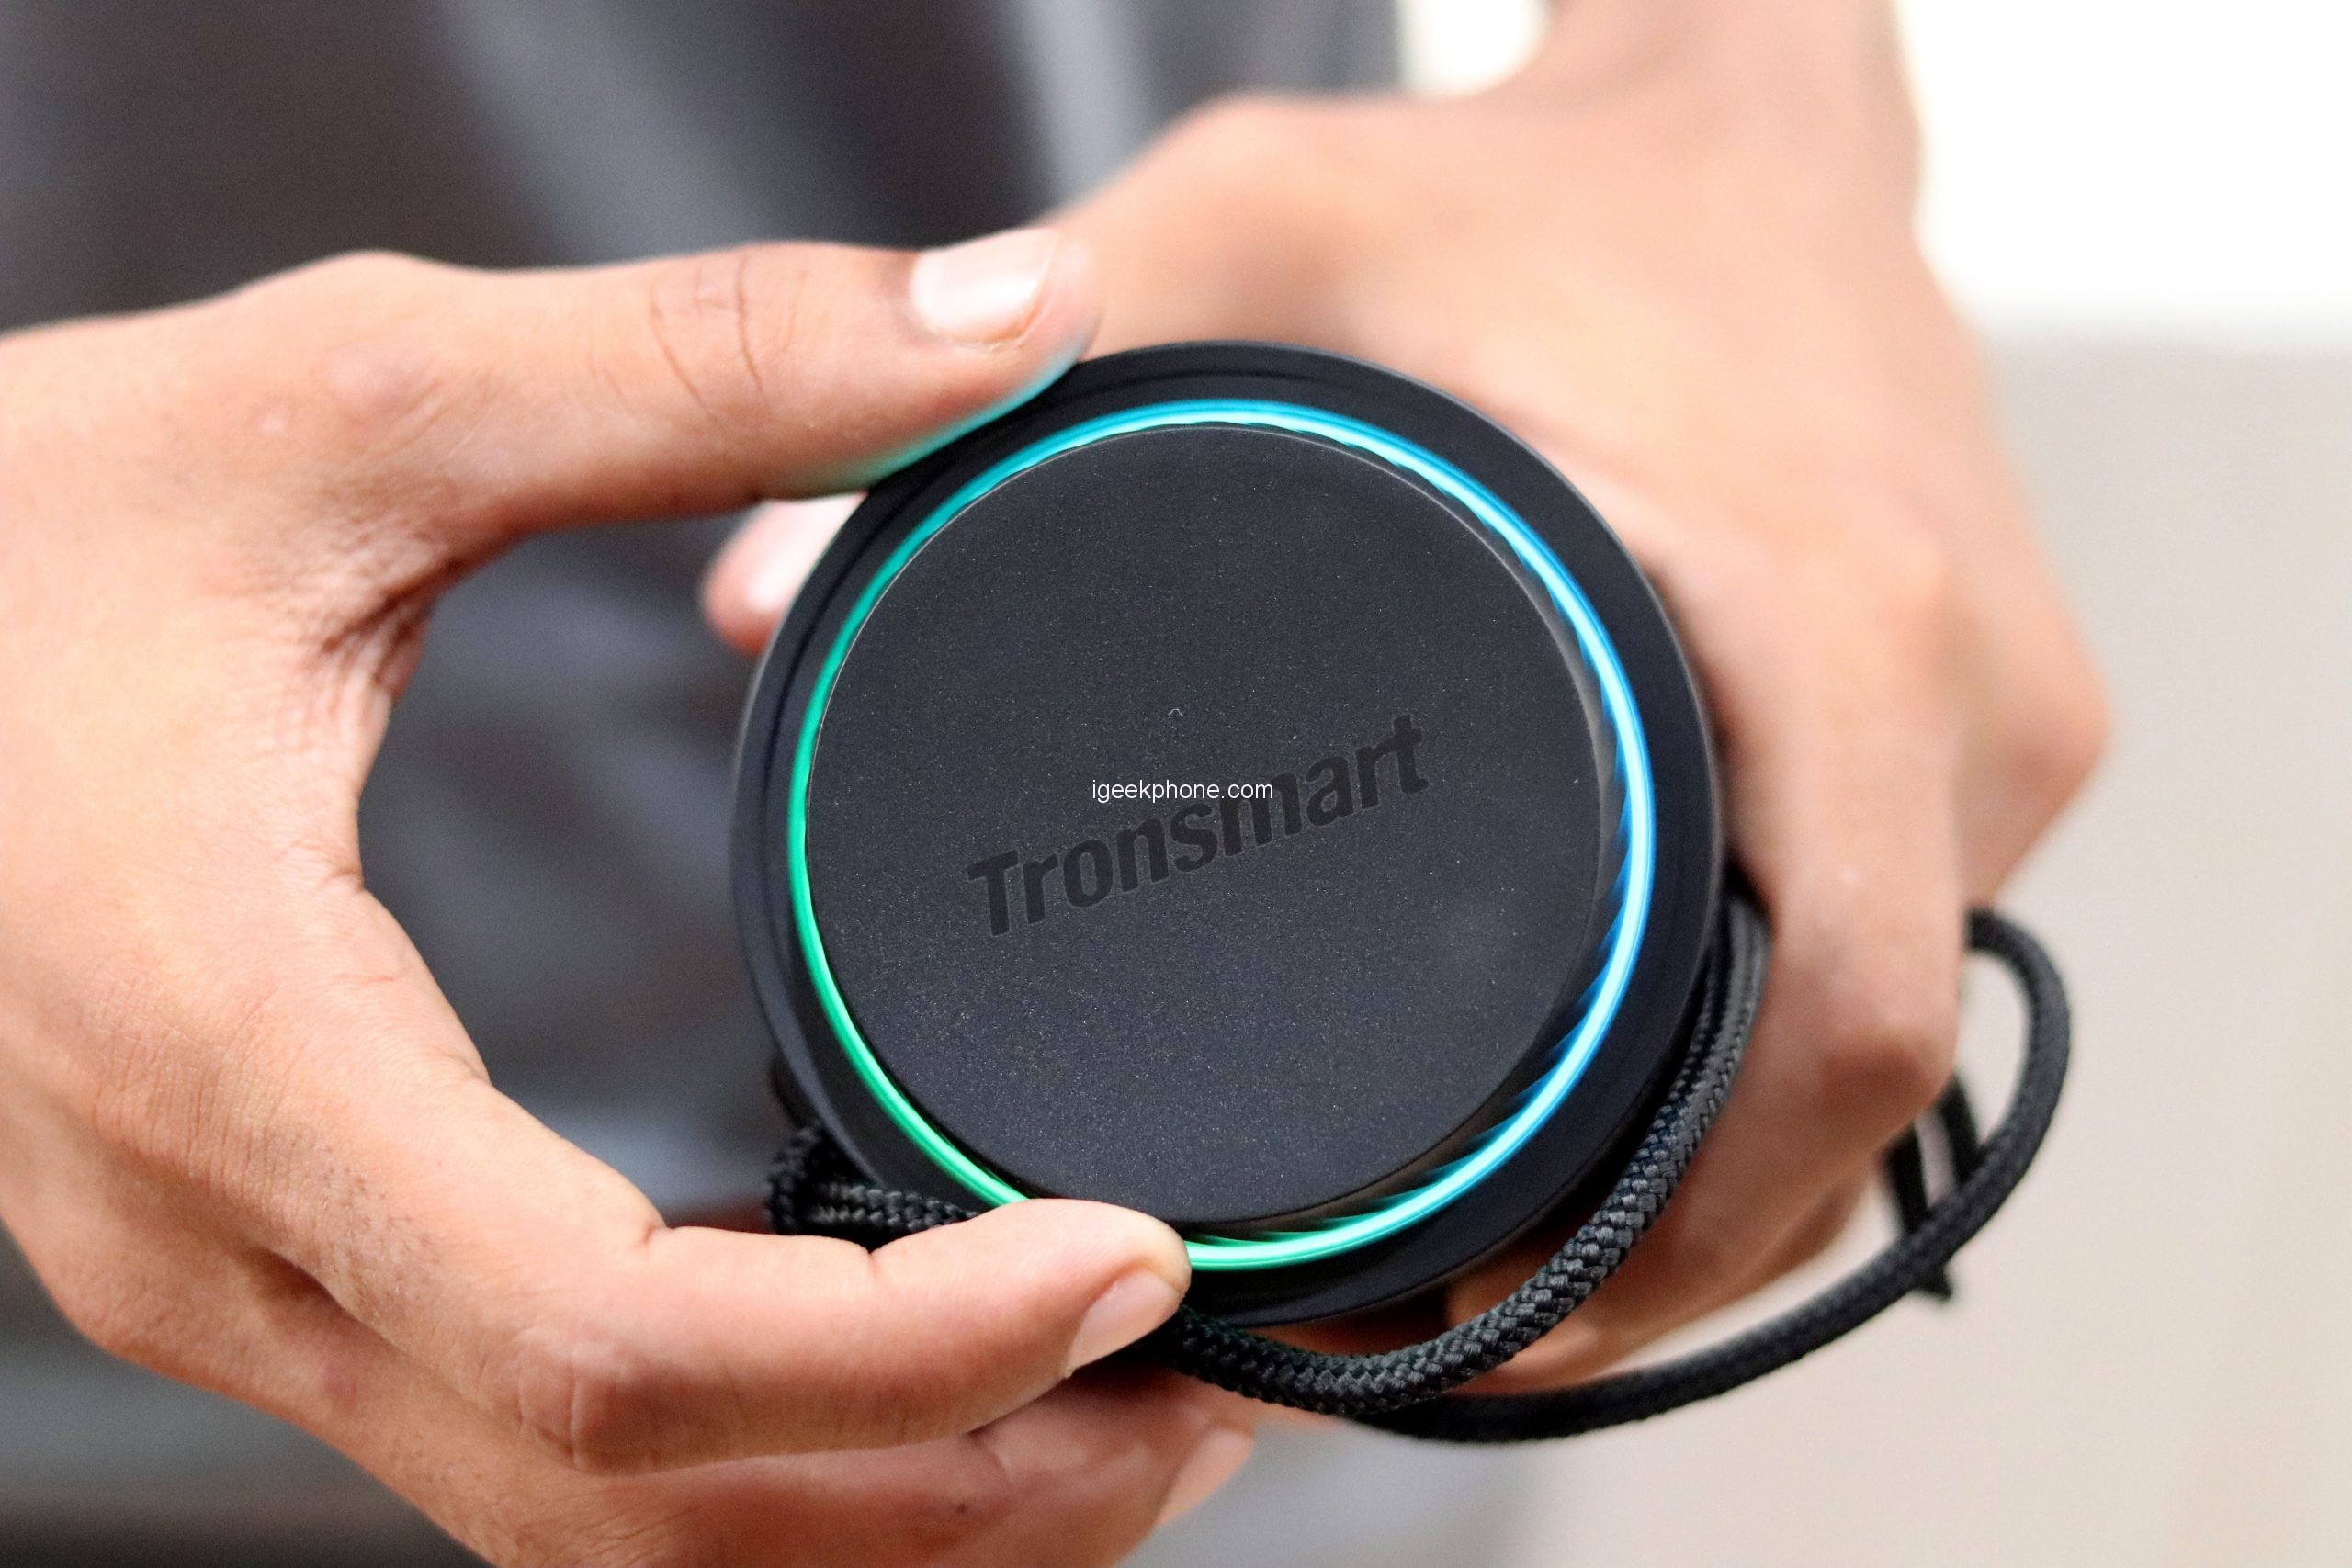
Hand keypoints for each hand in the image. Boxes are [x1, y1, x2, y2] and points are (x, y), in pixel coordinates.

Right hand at [0, 230, 1251, 1564]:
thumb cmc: (19, 520)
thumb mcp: (349, 399)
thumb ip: (694, 364)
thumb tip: (1016, 321)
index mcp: (232, 1043)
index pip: (611, 1343)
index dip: (910, 1351)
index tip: (1134, 1260)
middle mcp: (222, 1238)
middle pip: (635, 1502)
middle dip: (955, 1484)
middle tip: (1205, 1393)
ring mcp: (235, 1282)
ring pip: (587, 1526)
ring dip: (871, 1511)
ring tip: (1112, 1417)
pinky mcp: (272, 1264)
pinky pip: (536, 1449)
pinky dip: (753, 1458)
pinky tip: (904, 1365)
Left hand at [709, 4, 2105, 1387]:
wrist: (1750, 112)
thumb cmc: (1517, 182)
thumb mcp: (1264, 233)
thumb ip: (1015, 398)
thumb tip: (767, 602)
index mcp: (1823, 609)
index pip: (1815, 1030)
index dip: (1654, 1237)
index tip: (1464, 1309)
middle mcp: (1960, 694)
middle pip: (1855, 1101)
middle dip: (1661, 1256)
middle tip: (1444, 1318)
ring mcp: (2006, 721)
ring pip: (1887, 1055)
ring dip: (1721, 1184)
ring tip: (1517, 1253)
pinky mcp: (1997, 722)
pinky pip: (1896, 957)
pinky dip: (1761, 1068)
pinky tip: (1630, 1114)